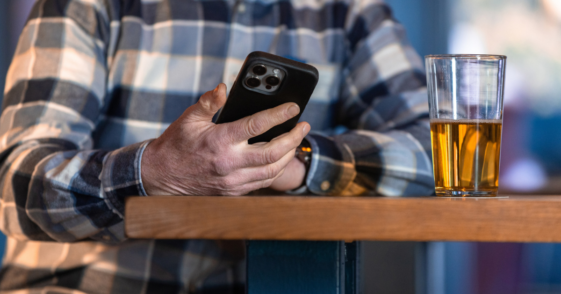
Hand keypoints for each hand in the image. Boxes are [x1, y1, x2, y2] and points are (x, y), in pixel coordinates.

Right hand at [141, 83, 309, 195]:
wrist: (162, 177)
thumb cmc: (176, 144)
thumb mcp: (189, 118)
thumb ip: (208, 102)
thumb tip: (224, 87)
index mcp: (220, 141)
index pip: (257, 126)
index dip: (279, 115)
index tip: (293, 107)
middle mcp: (229, 164)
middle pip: (273, 152)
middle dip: (294, 137)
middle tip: (304, 125)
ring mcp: (233, 181)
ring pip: (272, 170)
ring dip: (289, 154)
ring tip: (297, 139)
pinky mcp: (234, 192)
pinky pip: (264, 182)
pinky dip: (277, 169)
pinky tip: (282, 157)